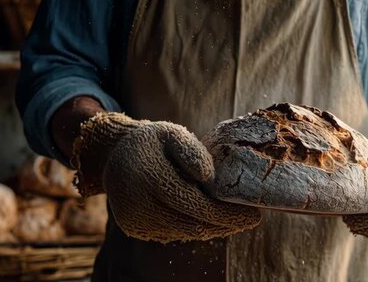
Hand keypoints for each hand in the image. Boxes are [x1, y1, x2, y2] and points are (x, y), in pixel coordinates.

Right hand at [73, 112, 260, 242]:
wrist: (114, 155)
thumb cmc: (150, 142)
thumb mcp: (171, 133)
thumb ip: (191, 151)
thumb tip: (209, 177)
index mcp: (150, 177)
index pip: (195, 204)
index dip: (226, 214)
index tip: (253, 215)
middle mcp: (139, 204)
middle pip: (191, 224)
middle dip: (224, 224)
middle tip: (249, 220)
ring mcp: (134, 220)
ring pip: (182, 232)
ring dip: (210, 228)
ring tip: (232, 219)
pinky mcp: (134, 228)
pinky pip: (170, 233)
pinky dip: (192, 228)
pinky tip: (207, 219)